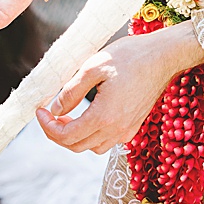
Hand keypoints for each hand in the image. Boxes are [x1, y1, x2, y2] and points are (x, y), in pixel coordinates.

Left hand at [37, 24, 203, 152]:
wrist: (164, 56)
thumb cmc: (130, 56)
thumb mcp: (92, 67)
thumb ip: (71, 92)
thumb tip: (55, 109)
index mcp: (104, 117)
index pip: (66, 136)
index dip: (47, 126)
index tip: (40, 110)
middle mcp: (117, 130)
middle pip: (76, 146)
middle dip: (57, 133)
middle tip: (49, 114)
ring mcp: (127, 130)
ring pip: (91, 147)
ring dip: (74, 136)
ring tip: (65, 116)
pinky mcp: (133, 126)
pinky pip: (106, 141)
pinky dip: (90, 135)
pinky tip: (86, 116)